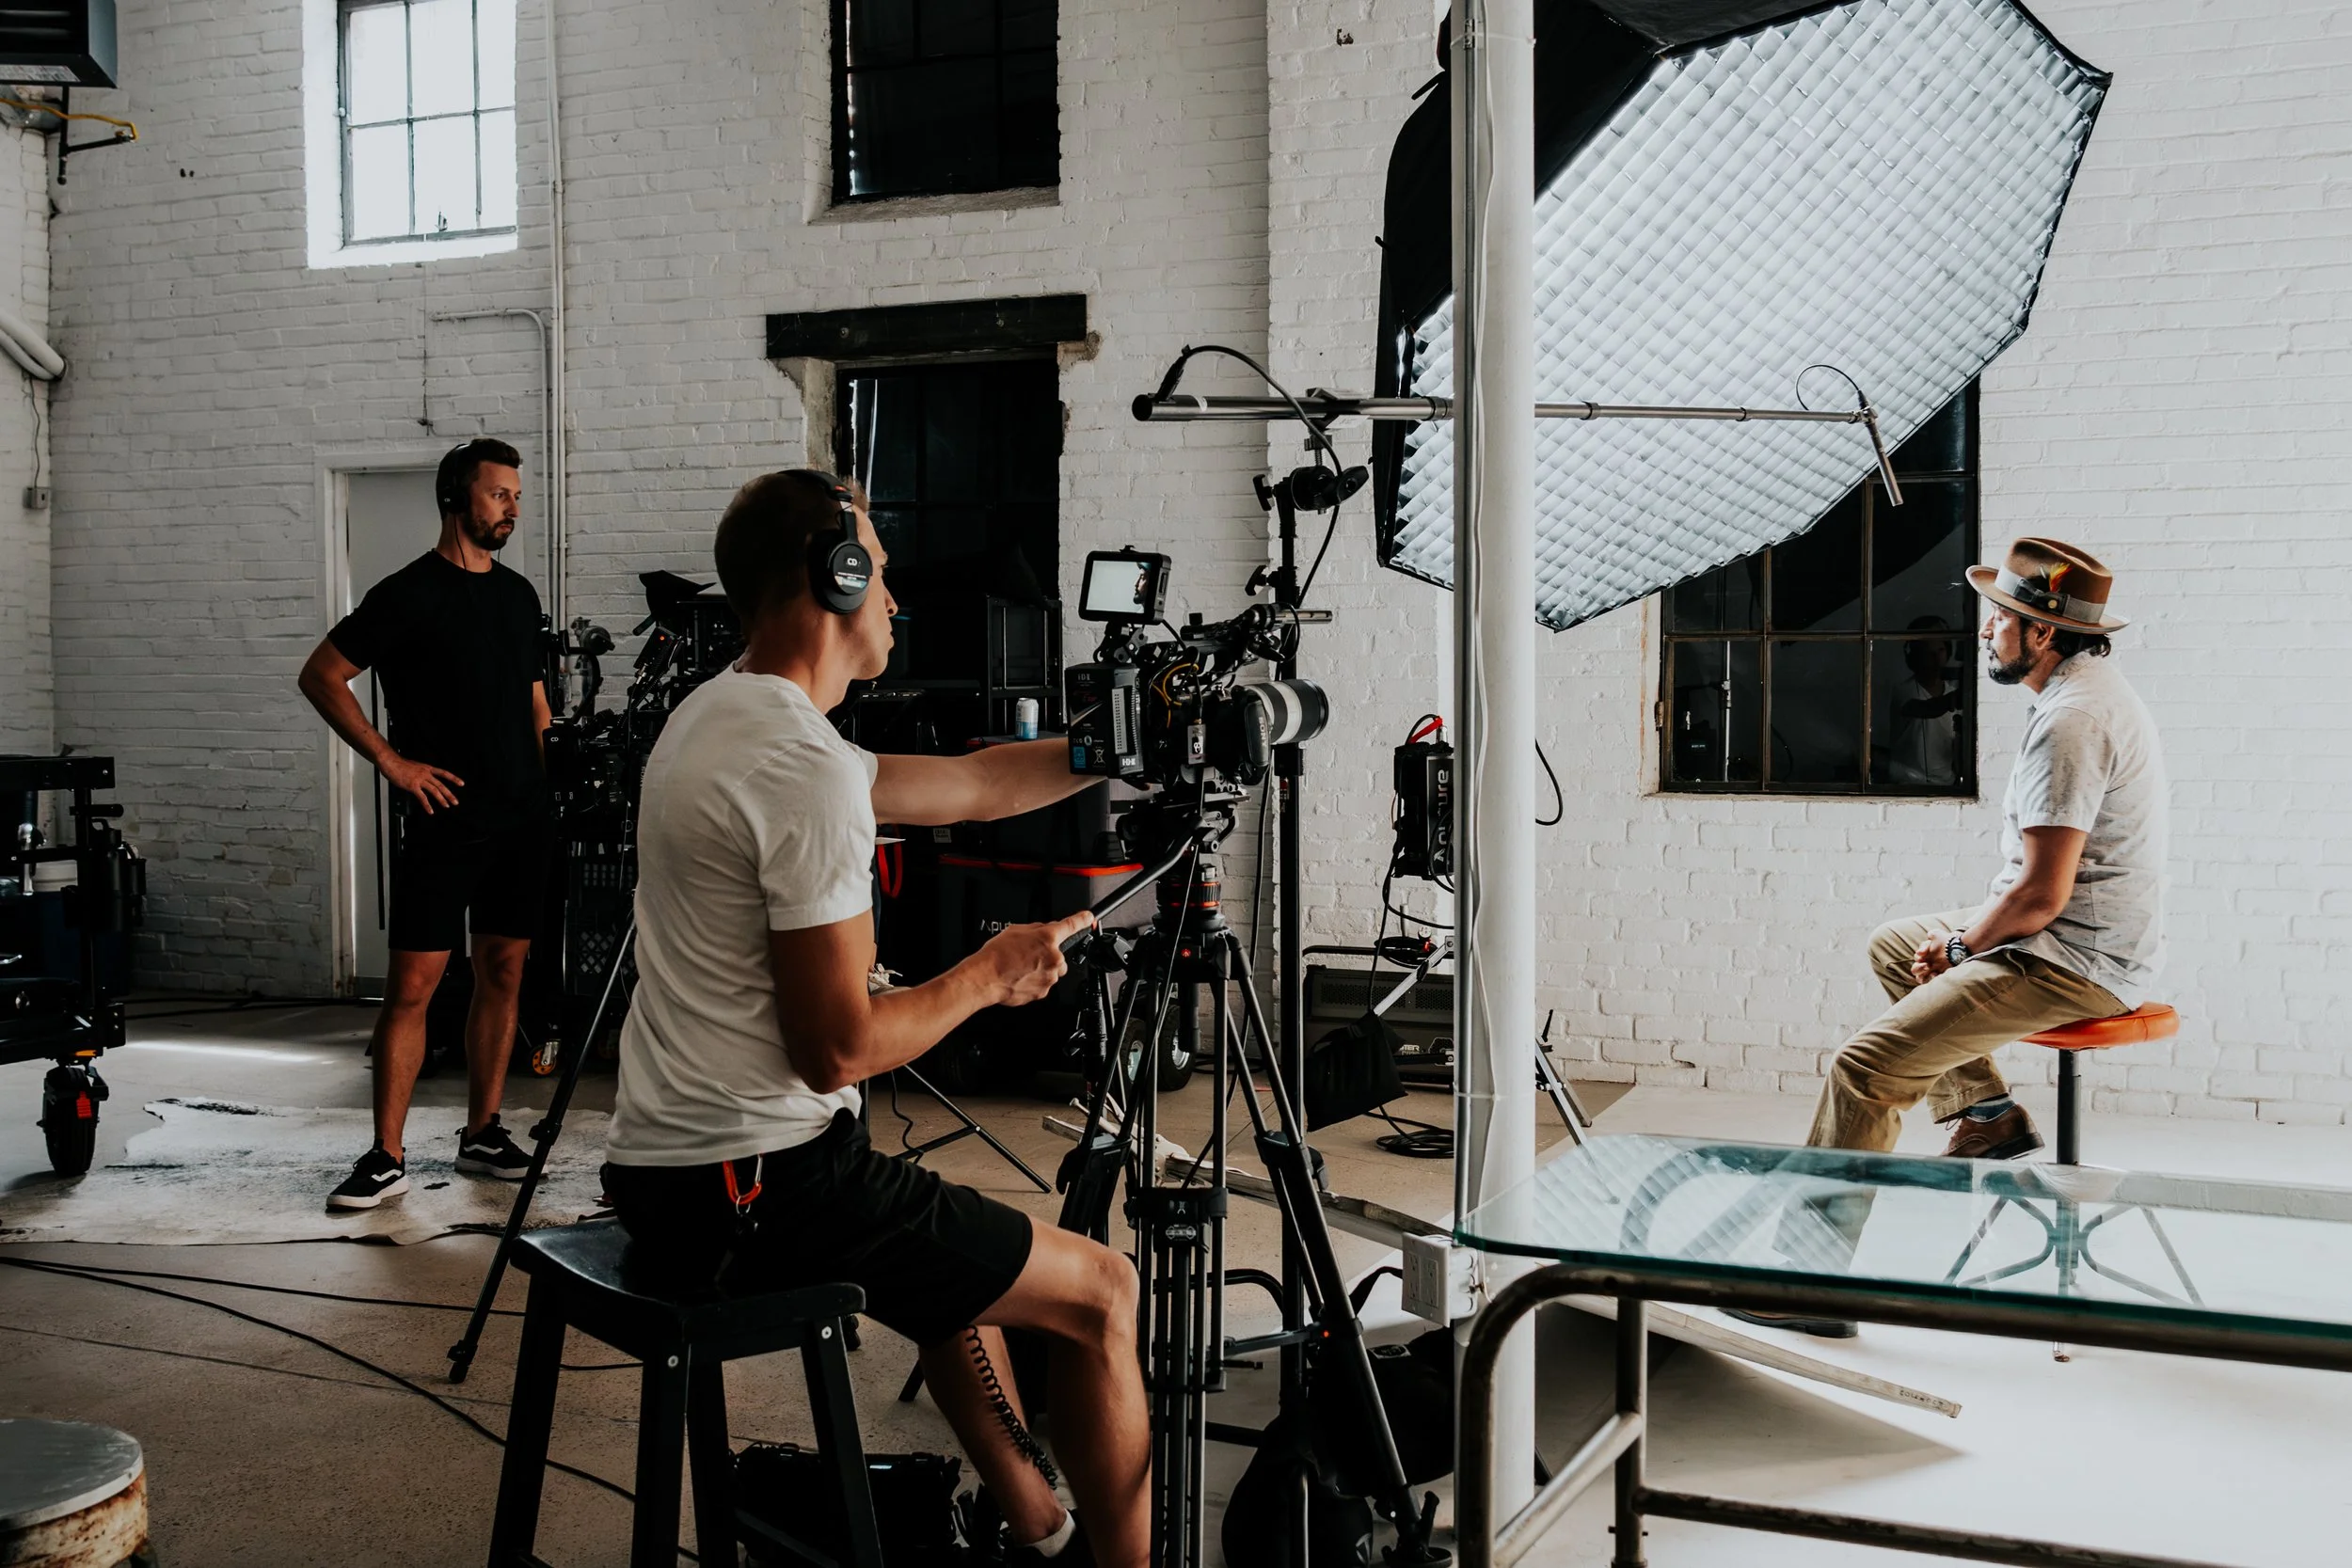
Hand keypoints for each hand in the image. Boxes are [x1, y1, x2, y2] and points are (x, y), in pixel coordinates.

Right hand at [382, 754, 463, 814]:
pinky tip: (430, 811)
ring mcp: (419, 779)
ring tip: (447, 806)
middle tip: (456, 801)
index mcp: (427, 768)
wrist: (390, 762)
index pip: (444, 773)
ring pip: (434, 791)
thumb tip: (423, 779)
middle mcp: (425, 773)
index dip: (453, 778)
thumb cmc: (399, 764)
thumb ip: (421, 773)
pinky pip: (422, 797)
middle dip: (449, 794)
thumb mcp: (415, 766)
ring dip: (442, 799)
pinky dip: (427, 805)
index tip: (462, 783)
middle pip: (441, 785)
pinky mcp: (412, 786)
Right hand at [975, 911, 1093, 1005]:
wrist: (986, 977)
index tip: (1088, 918)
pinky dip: (1034, 982)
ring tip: (1021, 968)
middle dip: (1048, 956)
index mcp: (1047, 938)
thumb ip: (1036, 929)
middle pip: (1059, 956)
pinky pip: (1043, 984)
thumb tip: (1044, 930)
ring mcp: (1049, 977)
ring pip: (1051, 972)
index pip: (1071, 925)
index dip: (1082, 920)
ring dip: (1041, 970)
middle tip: (1029, 956)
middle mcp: (1053, 958)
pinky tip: (1020, 977)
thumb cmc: (997, 954)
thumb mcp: (1015, 930)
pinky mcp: (1043, 992)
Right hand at [1911, 936, 1953, 984]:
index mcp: (1925, 955)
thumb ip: (1930, 934)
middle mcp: (1927, 963)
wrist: (1960, 947)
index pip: (1917, 957)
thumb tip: (1927, 938)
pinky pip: (1930, 980)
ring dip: (1922, 974)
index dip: (1918, 955)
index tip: (1922, 954)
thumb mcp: (1938, 934)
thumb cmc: (1948, 941)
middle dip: (1918, 967)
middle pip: (1915, 969)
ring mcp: (1933, 970)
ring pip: (1919, 977)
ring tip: (1930, 971)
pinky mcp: (1939, 975)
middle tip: (1927, 965)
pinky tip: (1936, 974)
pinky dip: (1932, 978)